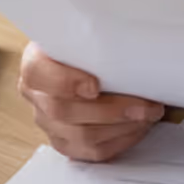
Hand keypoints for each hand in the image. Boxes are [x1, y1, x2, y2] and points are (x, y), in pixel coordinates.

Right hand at [17, 42, 164, 161]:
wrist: (82, 62)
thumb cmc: (86, 47)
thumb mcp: (82, 33)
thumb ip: (93, 35)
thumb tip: (132, 30)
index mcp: (34, 64)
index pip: (37, 74)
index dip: (64, 82)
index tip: (94, 86)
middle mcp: (37, 96)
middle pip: (63, 111)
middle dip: (111, 111)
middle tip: (146, 106)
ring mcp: (49, 124)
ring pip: (81, 137)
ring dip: (122, 128)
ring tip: (149, 115)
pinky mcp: (66, 143)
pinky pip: (92, 153)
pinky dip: (120, 142)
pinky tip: (138, 128)